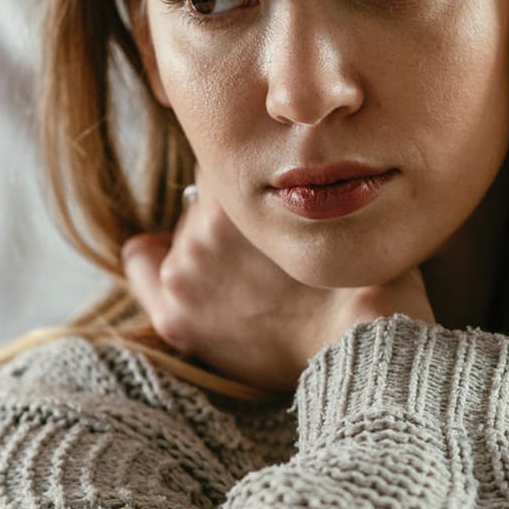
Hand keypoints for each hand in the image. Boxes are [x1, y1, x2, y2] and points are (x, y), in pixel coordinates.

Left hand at [122, 185, 432, 391]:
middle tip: (265, 245)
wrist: (359, 351)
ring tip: (250, 274)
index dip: (258, 174)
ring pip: (186, 229)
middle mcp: (201, 229)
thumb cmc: (363, 279)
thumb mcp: (341, 204)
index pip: (232, 158)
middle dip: (233, 212)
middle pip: (207, 197)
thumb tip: (292, 157)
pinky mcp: (175, 315)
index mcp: (242, 194)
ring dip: (210, 243)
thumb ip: (304, 177)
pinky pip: (145, 262)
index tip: (274, 192)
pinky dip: (158, 260)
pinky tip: (187, 268)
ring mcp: (184, 273)